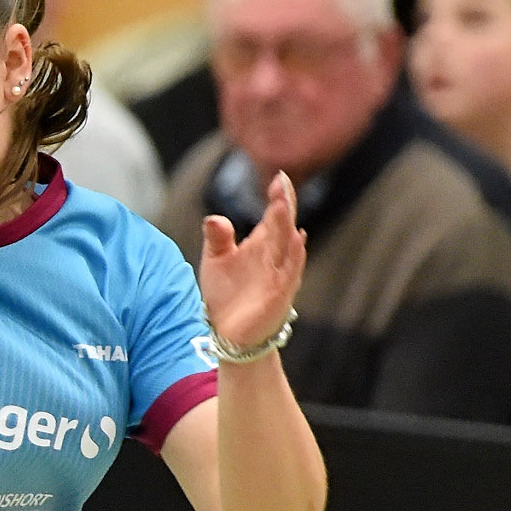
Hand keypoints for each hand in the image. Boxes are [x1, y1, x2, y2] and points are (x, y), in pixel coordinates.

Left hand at [199, 170, 306, 346]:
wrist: (228, 334)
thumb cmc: (227, 295)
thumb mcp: (216, 261)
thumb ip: (217, 238)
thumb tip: (214, 217)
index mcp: (262, 246)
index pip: (273, 217)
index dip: (277, 198)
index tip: (279, 176)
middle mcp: (274, 258)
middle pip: (282, 226)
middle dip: (282, 204)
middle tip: (281, 182)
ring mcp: (279, 276)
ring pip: (286, 246)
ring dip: (286, 225)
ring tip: (284, 203)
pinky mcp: (278, 295)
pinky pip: (289, 273)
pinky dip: (293, 257)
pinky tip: (296, 239)